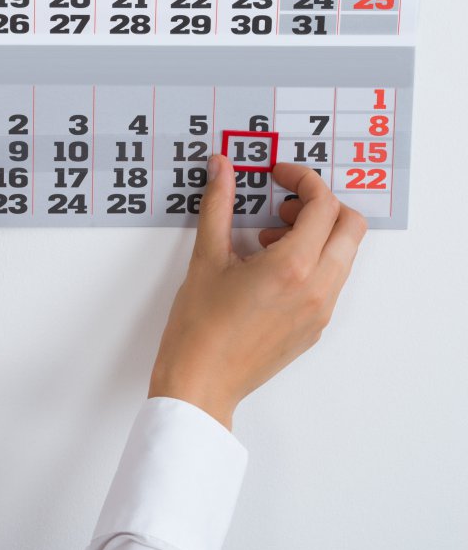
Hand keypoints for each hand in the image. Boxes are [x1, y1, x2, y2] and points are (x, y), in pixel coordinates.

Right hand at [148, 155, 367, 429]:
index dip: (303, 180)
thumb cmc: (199, 327)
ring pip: (343, 255)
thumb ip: (218, 205)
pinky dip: (312, 262)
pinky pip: (331, 281)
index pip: (323, 205)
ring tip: (267, 240)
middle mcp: (318, 288)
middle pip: (350, 226)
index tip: (279, 175)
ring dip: (316, 235)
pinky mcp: (314, 328)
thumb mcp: (205, 258)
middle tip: (281, 205)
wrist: (200, 382)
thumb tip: (221, 167)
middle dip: (320, 205)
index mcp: (294, 267)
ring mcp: (321, 310)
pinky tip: (269, 270)